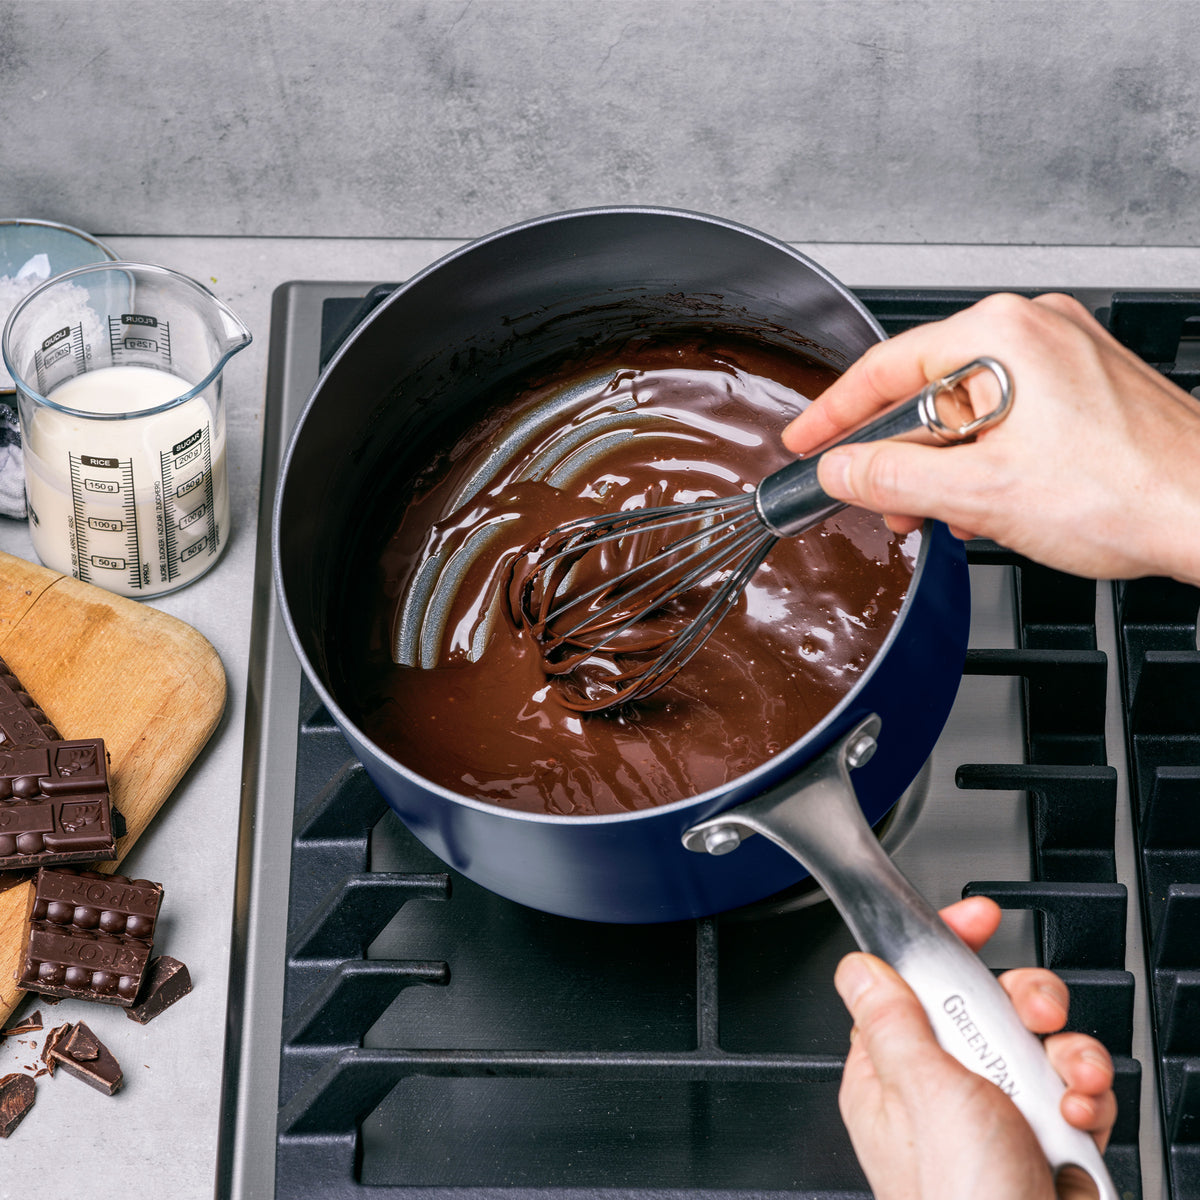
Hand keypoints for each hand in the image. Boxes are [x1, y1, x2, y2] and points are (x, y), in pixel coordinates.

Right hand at [782, 292, 1199, 586]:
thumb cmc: (1128, 495)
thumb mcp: (978, 494)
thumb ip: (890, 479)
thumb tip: (839, 471)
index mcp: (1002, 336)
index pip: (885, 370)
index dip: (833, 414)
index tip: (804, 441)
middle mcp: (1035, 332)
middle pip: (927, 393)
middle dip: (900, 459)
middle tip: (884, 506)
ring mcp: (1065, 357)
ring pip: (967, 412)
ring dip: (945, 468)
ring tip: (950, 515)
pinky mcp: (1086, 388)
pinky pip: (1008, 419)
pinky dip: (986, 462)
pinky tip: (991, 503)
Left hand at [835, 895, 1115, 1199]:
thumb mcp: (925, 1091)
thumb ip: (895, 1021)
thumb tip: (856, 967)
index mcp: (890, 1075)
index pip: (909, 984)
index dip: (942, 945)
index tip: (978, 917)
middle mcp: (942, 1092)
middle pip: (981, 1004)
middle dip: (1022, 999)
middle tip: (1032, 1012)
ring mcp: (997, 1116)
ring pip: (1036, 1042)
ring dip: (1065, 1053)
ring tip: (1062, 1084)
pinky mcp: (1047, 1139)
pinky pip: (1071, 1086)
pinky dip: (1085, 1094)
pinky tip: (1078, 1116)